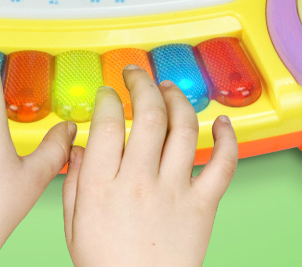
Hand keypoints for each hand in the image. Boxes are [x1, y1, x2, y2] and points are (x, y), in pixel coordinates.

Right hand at [62, 67, 237, 266]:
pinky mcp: (202, 206)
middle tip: (136, 75)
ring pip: (183, 128)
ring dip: (177, 99)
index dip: (107, 98)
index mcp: (103, 186)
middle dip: (142, 83)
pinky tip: (222, 122)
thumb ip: (75, 182)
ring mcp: (174, 192)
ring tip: (169, 89)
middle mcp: (139, 182)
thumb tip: (78, 147)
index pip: (106, 123)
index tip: (107, 94)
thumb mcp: (74, 227)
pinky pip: (222, 165)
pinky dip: (227, 139)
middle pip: (147, 114)